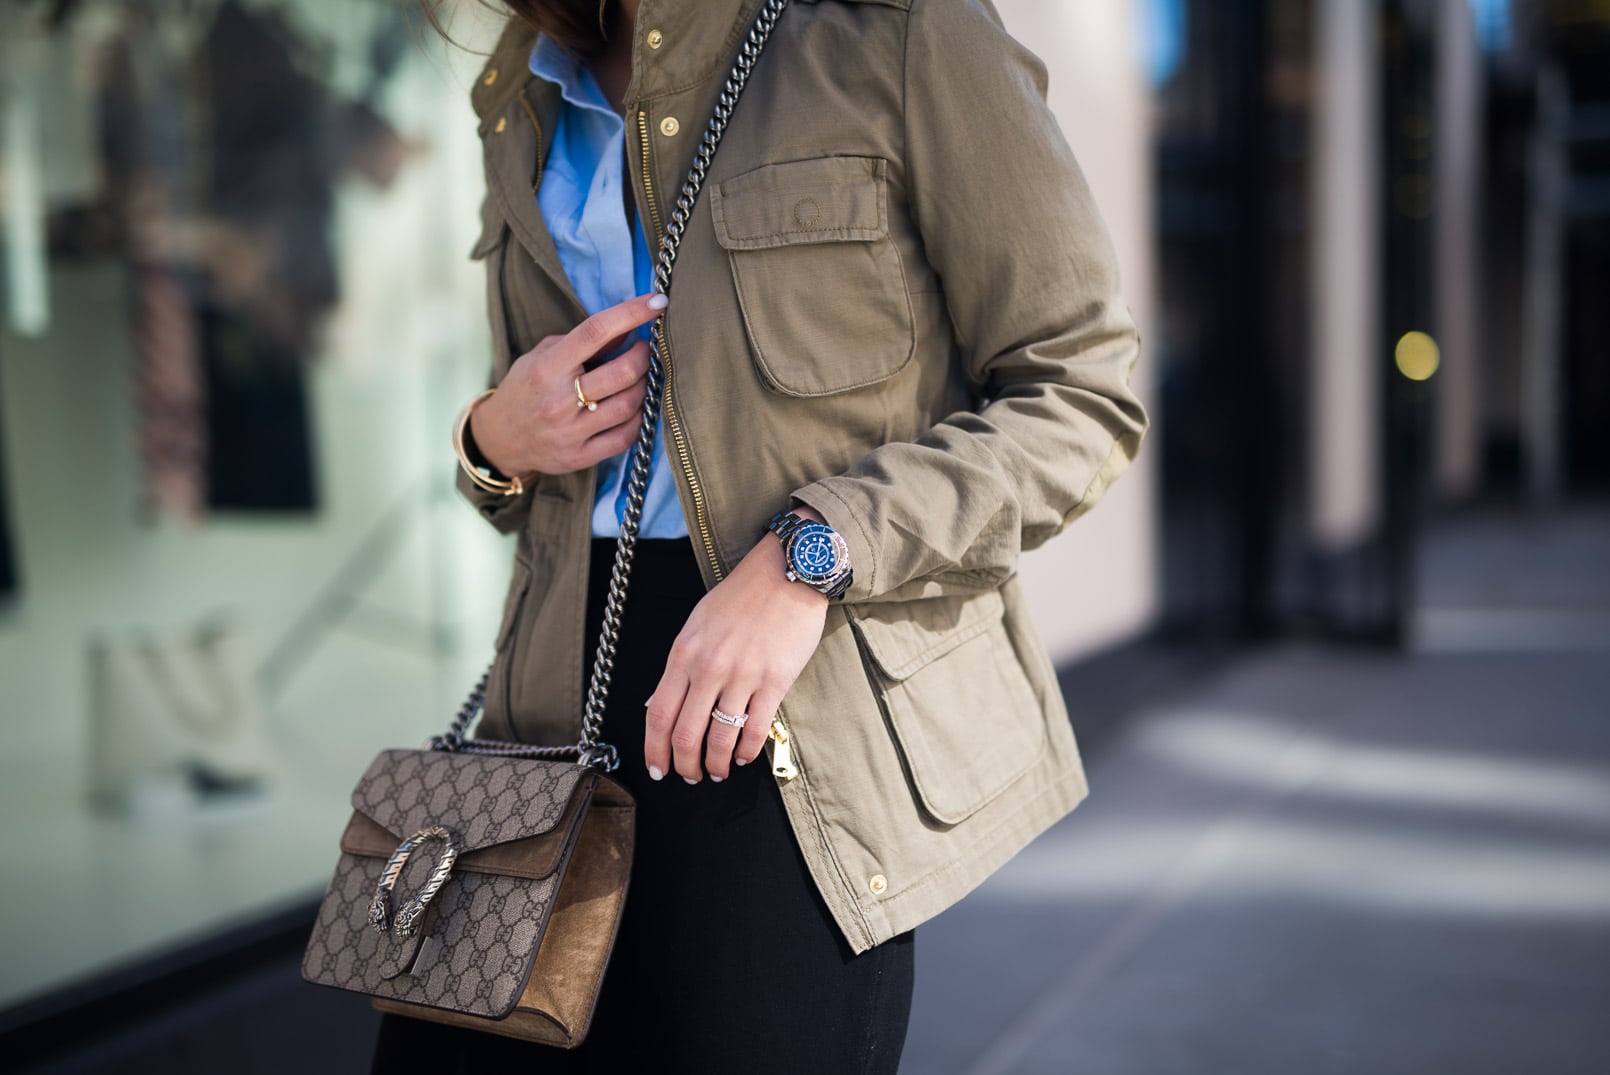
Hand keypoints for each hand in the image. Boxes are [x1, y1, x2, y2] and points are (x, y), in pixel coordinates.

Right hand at [470, 293, 667, 477]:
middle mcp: (559, 400)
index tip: (657, 301)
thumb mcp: (543, 355)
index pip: (596, 331)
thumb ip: (584, 342)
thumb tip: (628, 329)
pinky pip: (626, 436)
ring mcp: (571, 432)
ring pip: (630, 405)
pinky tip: (636, 406)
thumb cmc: (525, 390)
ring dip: (645, 386)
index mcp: (547, 367)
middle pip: (623, 373)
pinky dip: (640, 418)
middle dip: (644, 355)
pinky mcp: (581, 456)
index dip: (631, 313)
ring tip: (640, 377)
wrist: (500, 439)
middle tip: (645, 349)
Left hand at [644, 508, 831, 782]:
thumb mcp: (697, 624)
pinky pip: (755, 729)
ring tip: (719, 772)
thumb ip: (680, 665)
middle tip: (691, 777)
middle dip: (685, 766)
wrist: (786, 572)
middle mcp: (708, 667)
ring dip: (717, 765)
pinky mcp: (775, 680)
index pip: (658, 715)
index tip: (659, 769)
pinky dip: (748, 752)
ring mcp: (742, 676)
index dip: (655, 750)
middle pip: (686, 735)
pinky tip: (745, 757)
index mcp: (684, 653)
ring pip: (720, 739)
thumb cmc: (741, 596)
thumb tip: (660, 705)